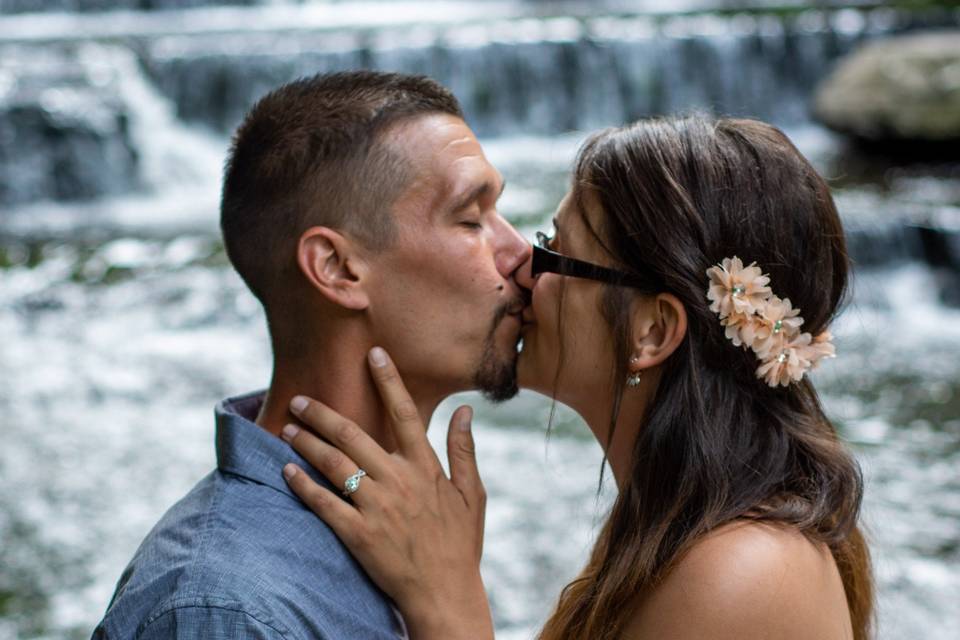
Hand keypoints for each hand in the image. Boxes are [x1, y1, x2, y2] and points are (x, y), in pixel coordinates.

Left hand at [280, 346, 492, 639]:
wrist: (445, 594)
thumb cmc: (460, 544)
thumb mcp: (472, 495)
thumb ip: (464, 450)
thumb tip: (466, 411)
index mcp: (425, 468)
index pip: (406, 414)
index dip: (389, 381)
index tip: (373, 354)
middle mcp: (398, 481)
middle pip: (354, 435)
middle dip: (322, 413)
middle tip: (299, 398)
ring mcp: (376, 507)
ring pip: (334, 464)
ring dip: (307, 443)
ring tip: (287, 428)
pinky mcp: (357, 534)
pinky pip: (324, 504)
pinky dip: (303, 485)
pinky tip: (286, 471)